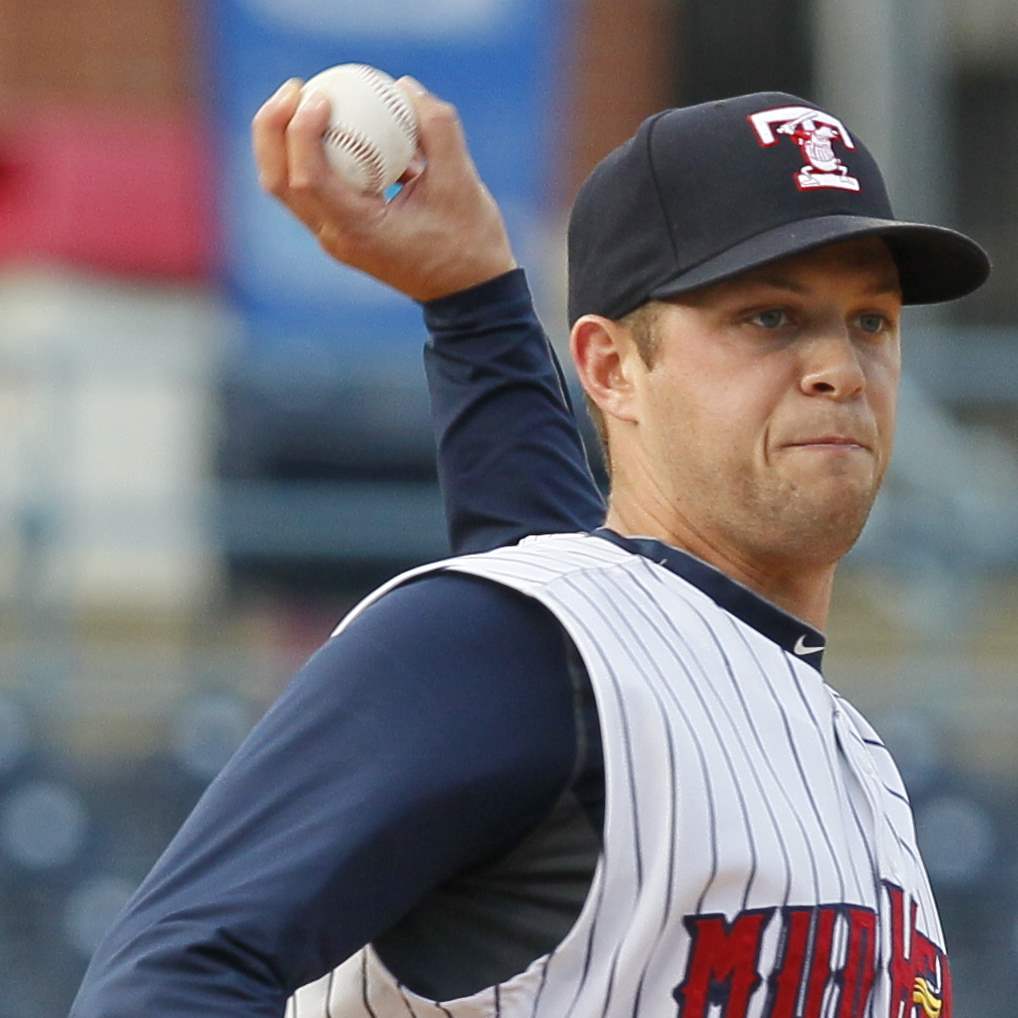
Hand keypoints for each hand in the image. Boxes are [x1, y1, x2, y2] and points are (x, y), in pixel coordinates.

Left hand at [251, 76, 517, 302]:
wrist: (470, 292)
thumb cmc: (469, 243)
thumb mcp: (462, 181)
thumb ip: (437, 128)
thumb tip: (404, 86)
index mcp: (359, 231)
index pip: (309, 178)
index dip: (302, 130)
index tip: (323, 96)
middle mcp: (336, 238)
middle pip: (279, 181)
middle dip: (273, 129)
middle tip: (295, 87)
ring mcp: (335, 239)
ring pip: (287, 187)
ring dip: (284, 141)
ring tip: (303, 98)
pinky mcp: (343, 232)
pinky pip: (312, 189)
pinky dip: (311, 155)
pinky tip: (333, 124)